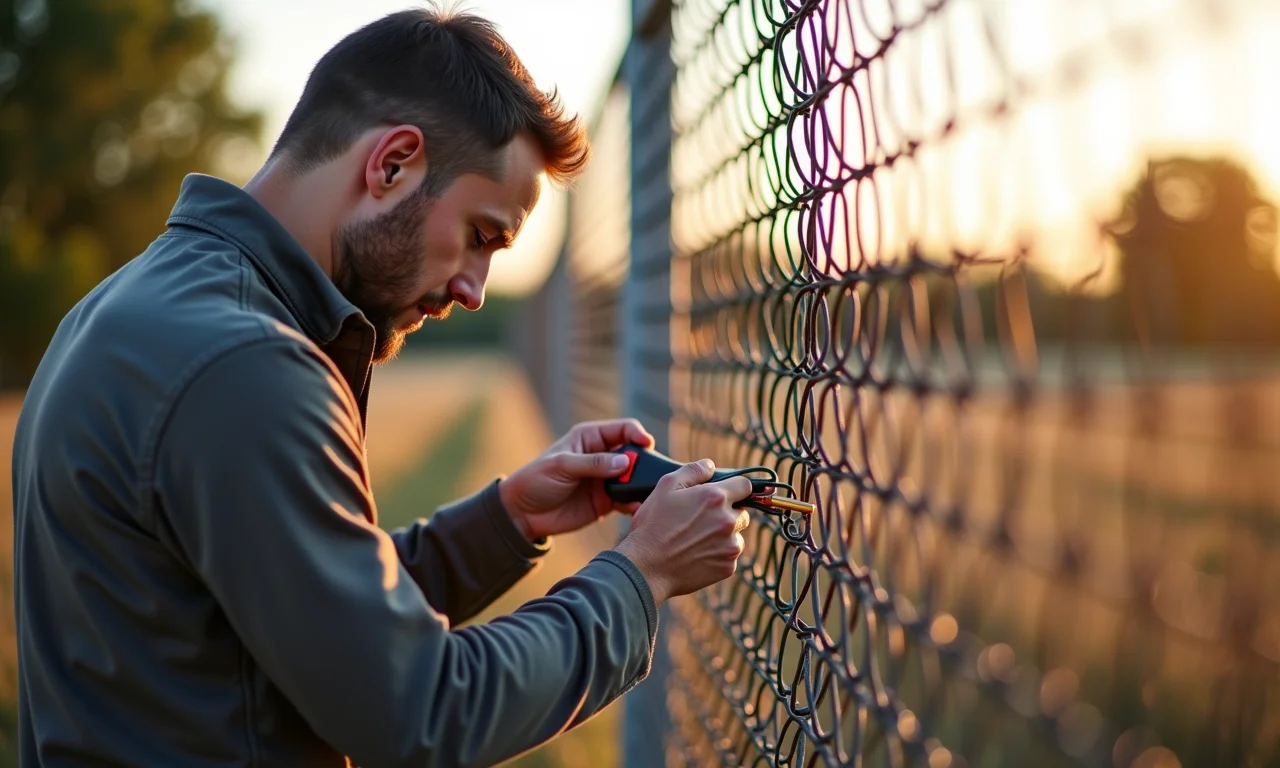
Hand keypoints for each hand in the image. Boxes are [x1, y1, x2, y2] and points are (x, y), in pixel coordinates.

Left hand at [498, 419, 654, 541]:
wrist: (523, 513)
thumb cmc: (536, 480)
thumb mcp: (562, 466)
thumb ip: (593, 463)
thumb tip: (625, 462)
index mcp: (590, 438)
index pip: (622, 429)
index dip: (637, 434)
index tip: (646, 444)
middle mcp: (602, 456)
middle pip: (634, 453)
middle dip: (643, 461)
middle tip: (647, 474)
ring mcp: (605, 479)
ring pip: (633, 478)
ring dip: (641, 484)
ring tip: (645, 492)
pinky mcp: (606, 501)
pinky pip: (626, 500)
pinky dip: (634, 503)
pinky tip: (635, 508)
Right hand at [613, 459, 752, 604]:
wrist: (646, 567)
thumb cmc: (653, 525)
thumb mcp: (665, 487)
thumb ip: (692, 471)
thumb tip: (710, 465)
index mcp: (715, 497)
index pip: (745, 486)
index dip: (735, 488)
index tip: (726, 494)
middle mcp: (728, 521)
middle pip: (742, 512)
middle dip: (727, 513)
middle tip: (702, 520)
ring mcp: (730, 546)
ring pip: (736, 536)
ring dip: (723, 536)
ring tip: (696, 540)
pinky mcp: (728, 567)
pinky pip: (729, 557)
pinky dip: (718, 555)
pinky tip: (696, 555)